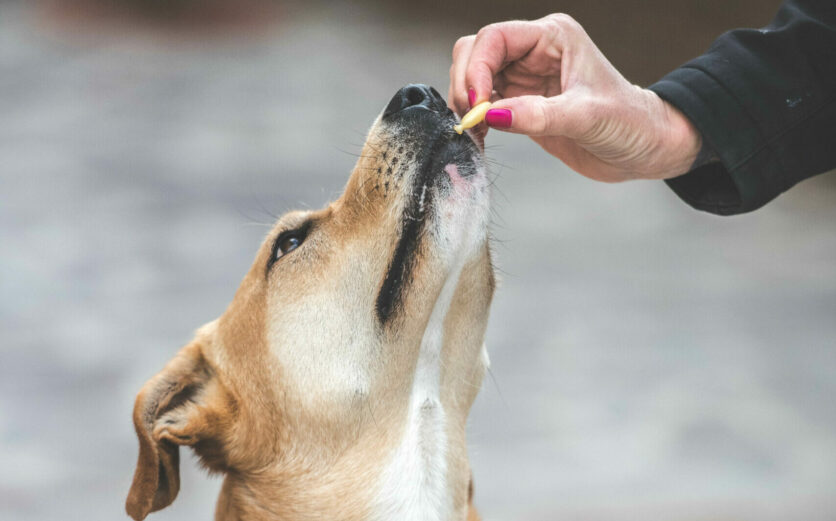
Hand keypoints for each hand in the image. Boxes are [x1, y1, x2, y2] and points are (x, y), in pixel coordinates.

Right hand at [448, 14, 701, 181]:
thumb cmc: (630, 123)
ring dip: (466, 104)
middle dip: (466, 84)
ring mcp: (524, 78)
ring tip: (476, 132)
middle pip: (475, 52)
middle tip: (472, 119)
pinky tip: (481, 138)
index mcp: (553, 37)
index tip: (478, 104)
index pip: (495, 38)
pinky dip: (474, 120)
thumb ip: (538, 115)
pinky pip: (482, 106)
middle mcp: (534, 52)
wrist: (643, 149)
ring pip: (473, 78)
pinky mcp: (519, 105)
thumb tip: (490, 115)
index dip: (477, 69)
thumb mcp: (587, 117)